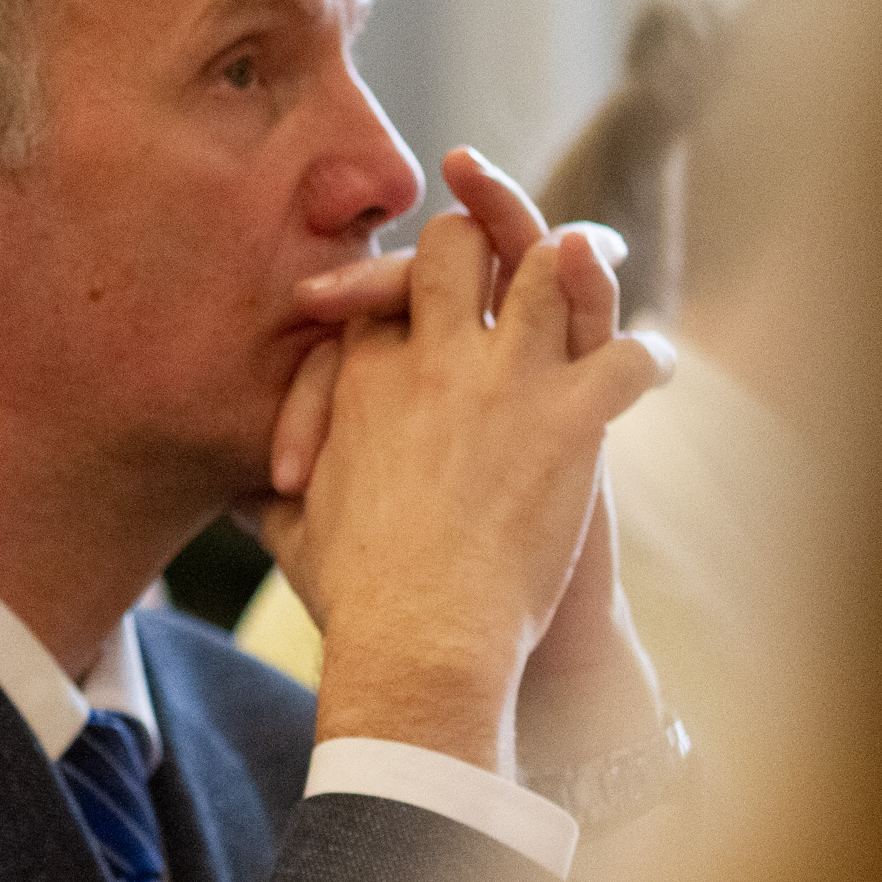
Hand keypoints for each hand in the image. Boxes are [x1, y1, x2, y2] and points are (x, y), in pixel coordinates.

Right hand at [254, 213, 669, 770]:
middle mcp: (431, 359)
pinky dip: (647, 359)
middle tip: (509, 257)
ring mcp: (504, 381)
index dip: (404, 289)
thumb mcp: (290, 535)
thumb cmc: (354, 597)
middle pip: (455, 247)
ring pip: (547, 270)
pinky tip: (652, 371)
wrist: (418, 641)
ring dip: (575, 270)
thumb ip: (263, 501)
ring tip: (597, 270)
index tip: (429, 310)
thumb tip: (230, 500)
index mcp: (361, 376)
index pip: (387, 290)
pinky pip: (627, 355)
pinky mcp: (568, 420)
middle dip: (482, 240)